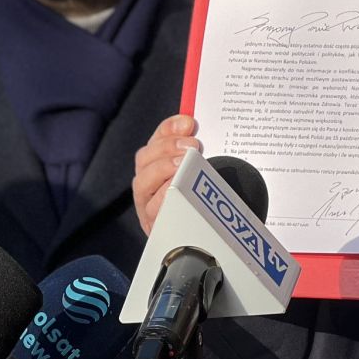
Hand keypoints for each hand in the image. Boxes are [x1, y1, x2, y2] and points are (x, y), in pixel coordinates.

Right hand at [132, 114, 201, 234]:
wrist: (215, 236)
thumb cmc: (210, 200)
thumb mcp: (209, 173)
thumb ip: (201, 153)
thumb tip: (198, 128)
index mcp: (159, 164)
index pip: (157, 139)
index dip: (169, 128)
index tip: (189, 122)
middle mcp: (149, 183)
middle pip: (144, 159)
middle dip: (167, 148)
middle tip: (192, 146)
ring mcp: (147, 205)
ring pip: (142, 184)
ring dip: (162, 170)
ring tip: (182, 166)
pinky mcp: (153, 226)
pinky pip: (151, 211)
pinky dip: (162, 199)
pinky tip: (175, 192)